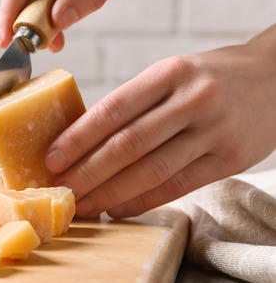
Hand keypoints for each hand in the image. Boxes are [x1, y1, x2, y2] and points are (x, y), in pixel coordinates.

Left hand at [45, 24, 275, 218]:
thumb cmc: (209, 78)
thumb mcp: (173, 74)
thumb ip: (135, 103)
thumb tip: (78, 140)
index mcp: (169, 73)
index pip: (114, 109)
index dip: (78, 137)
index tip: (51, 158)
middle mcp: (193, 100)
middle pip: (128, 144)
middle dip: (88, 172)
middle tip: (60, 190)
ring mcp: (214, 131)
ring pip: (152, 169)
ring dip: (111, 192)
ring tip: (83, 205)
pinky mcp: (230, 159)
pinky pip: (178, 185)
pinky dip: (143, 200)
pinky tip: (117, 209)